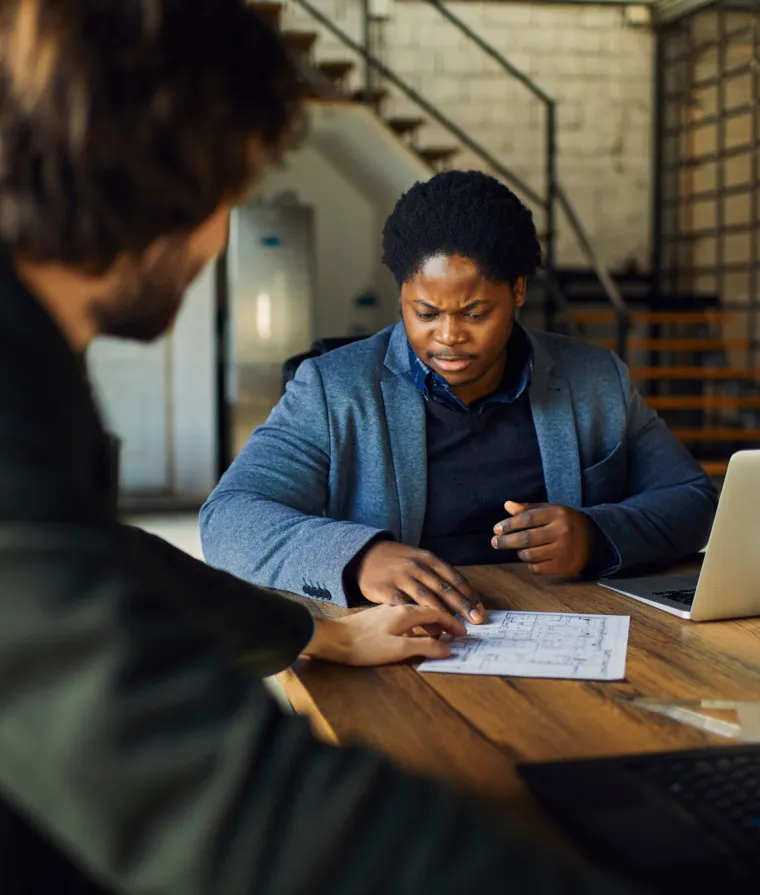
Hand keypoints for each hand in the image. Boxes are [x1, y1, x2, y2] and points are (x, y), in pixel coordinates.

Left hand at [302, 605, 466, 665]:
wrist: (332, 639)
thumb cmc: (364, 645)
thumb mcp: (396, 650)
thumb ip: (424, 647)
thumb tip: (448, 649)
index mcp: (406, 612)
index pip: (437, 613)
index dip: (453, 623)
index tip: (464, 633)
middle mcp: (399, 606)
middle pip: (430, 607)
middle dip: (447, 617)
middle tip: (460, 628)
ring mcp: (388, 609)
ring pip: (418, 609)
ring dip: (433, 618)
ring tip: (443, 629)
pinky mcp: (379, 614)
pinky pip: (408, 612)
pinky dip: (419, 619)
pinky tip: (417, 628)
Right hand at [356, 541, 484, 622]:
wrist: (364, 554)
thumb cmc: (398, 561)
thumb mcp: (419, 559)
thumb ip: (438, 575)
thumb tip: (462, 597)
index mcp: (428, 559)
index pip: (454, 577)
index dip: (468, 595)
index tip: (480, 610)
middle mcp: (416, 567)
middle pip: (444, 589)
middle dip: (462, 606)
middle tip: (476, 621)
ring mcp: (401, 578)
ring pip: (426, 599)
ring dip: (442, 616)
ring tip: (454, 630)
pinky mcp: (385, 589)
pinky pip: (403, 607)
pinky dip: (415, 621)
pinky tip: (426, 632)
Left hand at [491, 501, 592, 575]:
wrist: (594, 539)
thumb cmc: (566, 522)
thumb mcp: (551, 511)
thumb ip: (528, 509)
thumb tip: (507, 505)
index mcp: (558, 514)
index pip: (528, 518)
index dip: (509, 524)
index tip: (496, 529)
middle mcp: (562, 532)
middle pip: (526, 538)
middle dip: (506, 541)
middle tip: (494, 542)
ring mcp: (564, 551)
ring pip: (530, 555)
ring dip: (519, 552)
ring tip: (519, 548)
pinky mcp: (564, 566)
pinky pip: (537, 568)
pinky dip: (529, 564)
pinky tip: (530, 558)